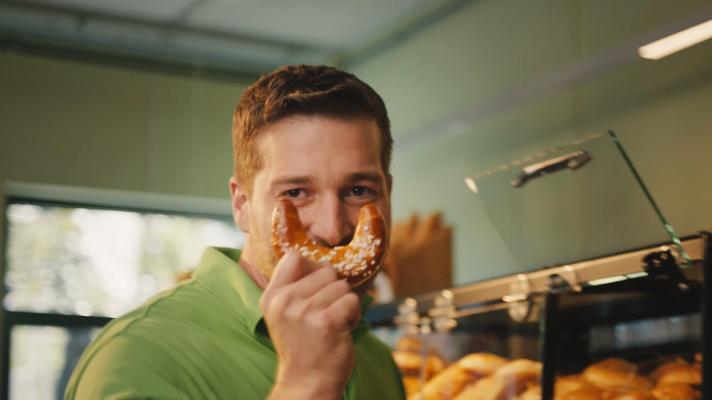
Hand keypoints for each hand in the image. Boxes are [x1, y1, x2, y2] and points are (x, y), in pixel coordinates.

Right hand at [260, 251, 360, 398]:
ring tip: (332, 324)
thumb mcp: (285, 314)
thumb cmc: (302, 346)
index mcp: (272, 296)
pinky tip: (342, 329)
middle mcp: (285, 301)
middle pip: (326, 271)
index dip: (313, 268)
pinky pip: (352, 300)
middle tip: (324, 315)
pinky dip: (354, 315)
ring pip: (342, 286)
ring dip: (344, 304)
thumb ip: (295, 287)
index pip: (294, 257)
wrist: (307, 382)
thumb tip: (323, 262)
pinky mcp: (327, 322)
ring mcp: (305, 311)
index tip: (316, 288)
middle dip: (333, 291)